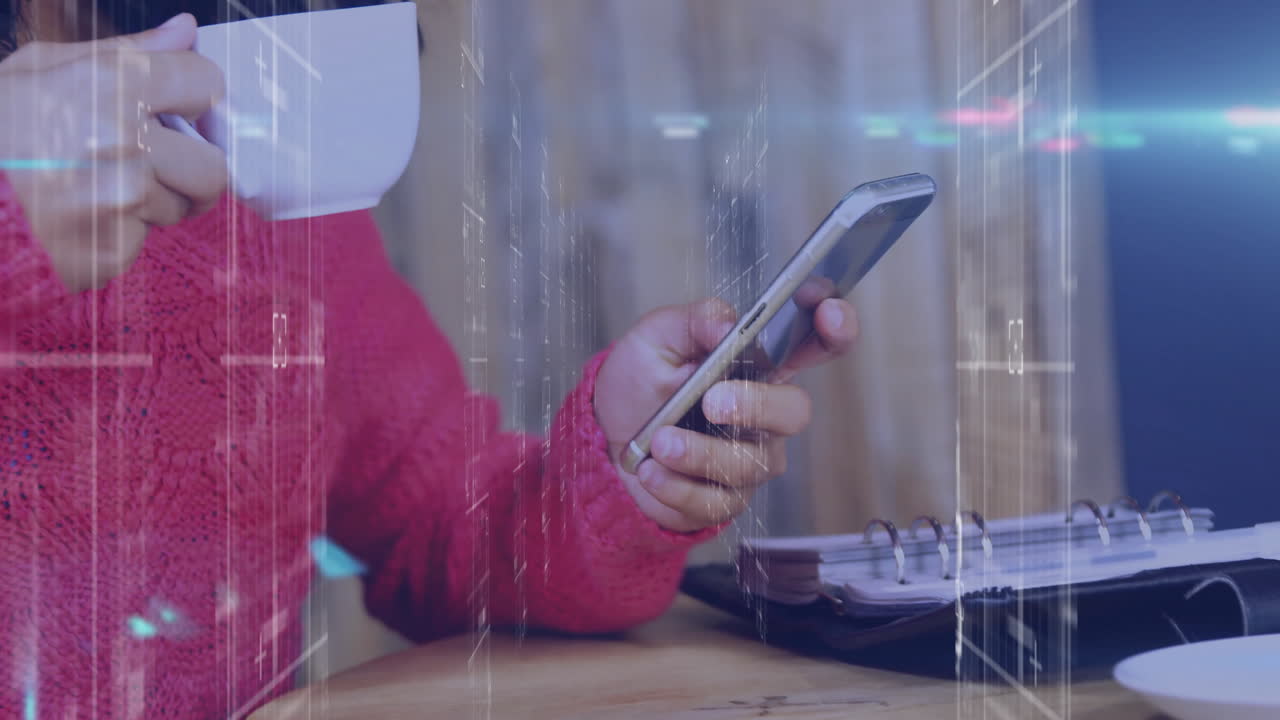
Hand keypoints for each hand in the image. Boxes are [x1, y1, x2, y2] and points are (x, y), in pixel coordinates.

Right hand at [0, 13, 225, 291]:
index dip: (195, 99)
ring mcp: (118, 200)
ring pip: (181, 207)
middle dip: (190, 170)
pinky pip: (146, 240)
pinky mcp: (108, 248)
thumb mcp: (43, 67)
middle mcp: (121, 141)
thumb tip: (186, 31)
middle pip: (213, 166)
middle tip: (154, 166)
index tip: (182, 111)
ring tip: (102, 188)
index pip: (207, 83)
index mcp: (109, 83)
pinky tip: (86, 218)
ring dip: (155, 203)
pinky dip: (123, 235)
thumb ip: (127, 50)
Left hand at [595, 297, 857, 532]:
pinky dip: (677, 486)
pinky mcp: (725, 500)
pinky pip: (715, 502)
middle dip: (757, 406)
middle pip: (795, 411)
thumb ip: (694, 321)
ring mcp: (751, 458)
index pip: (816, 345)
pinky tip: (650, 470)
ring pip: (749, 463)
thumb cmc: (641, 382)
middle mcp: (767, 414)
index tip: (828, 311)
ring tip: (659, 441)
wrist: (605, 438)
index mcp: (759, 365)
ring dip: (699, 452)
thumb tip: (727, 324)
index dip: (835, 329)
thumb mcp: (656, 337)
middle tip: (710, 402)